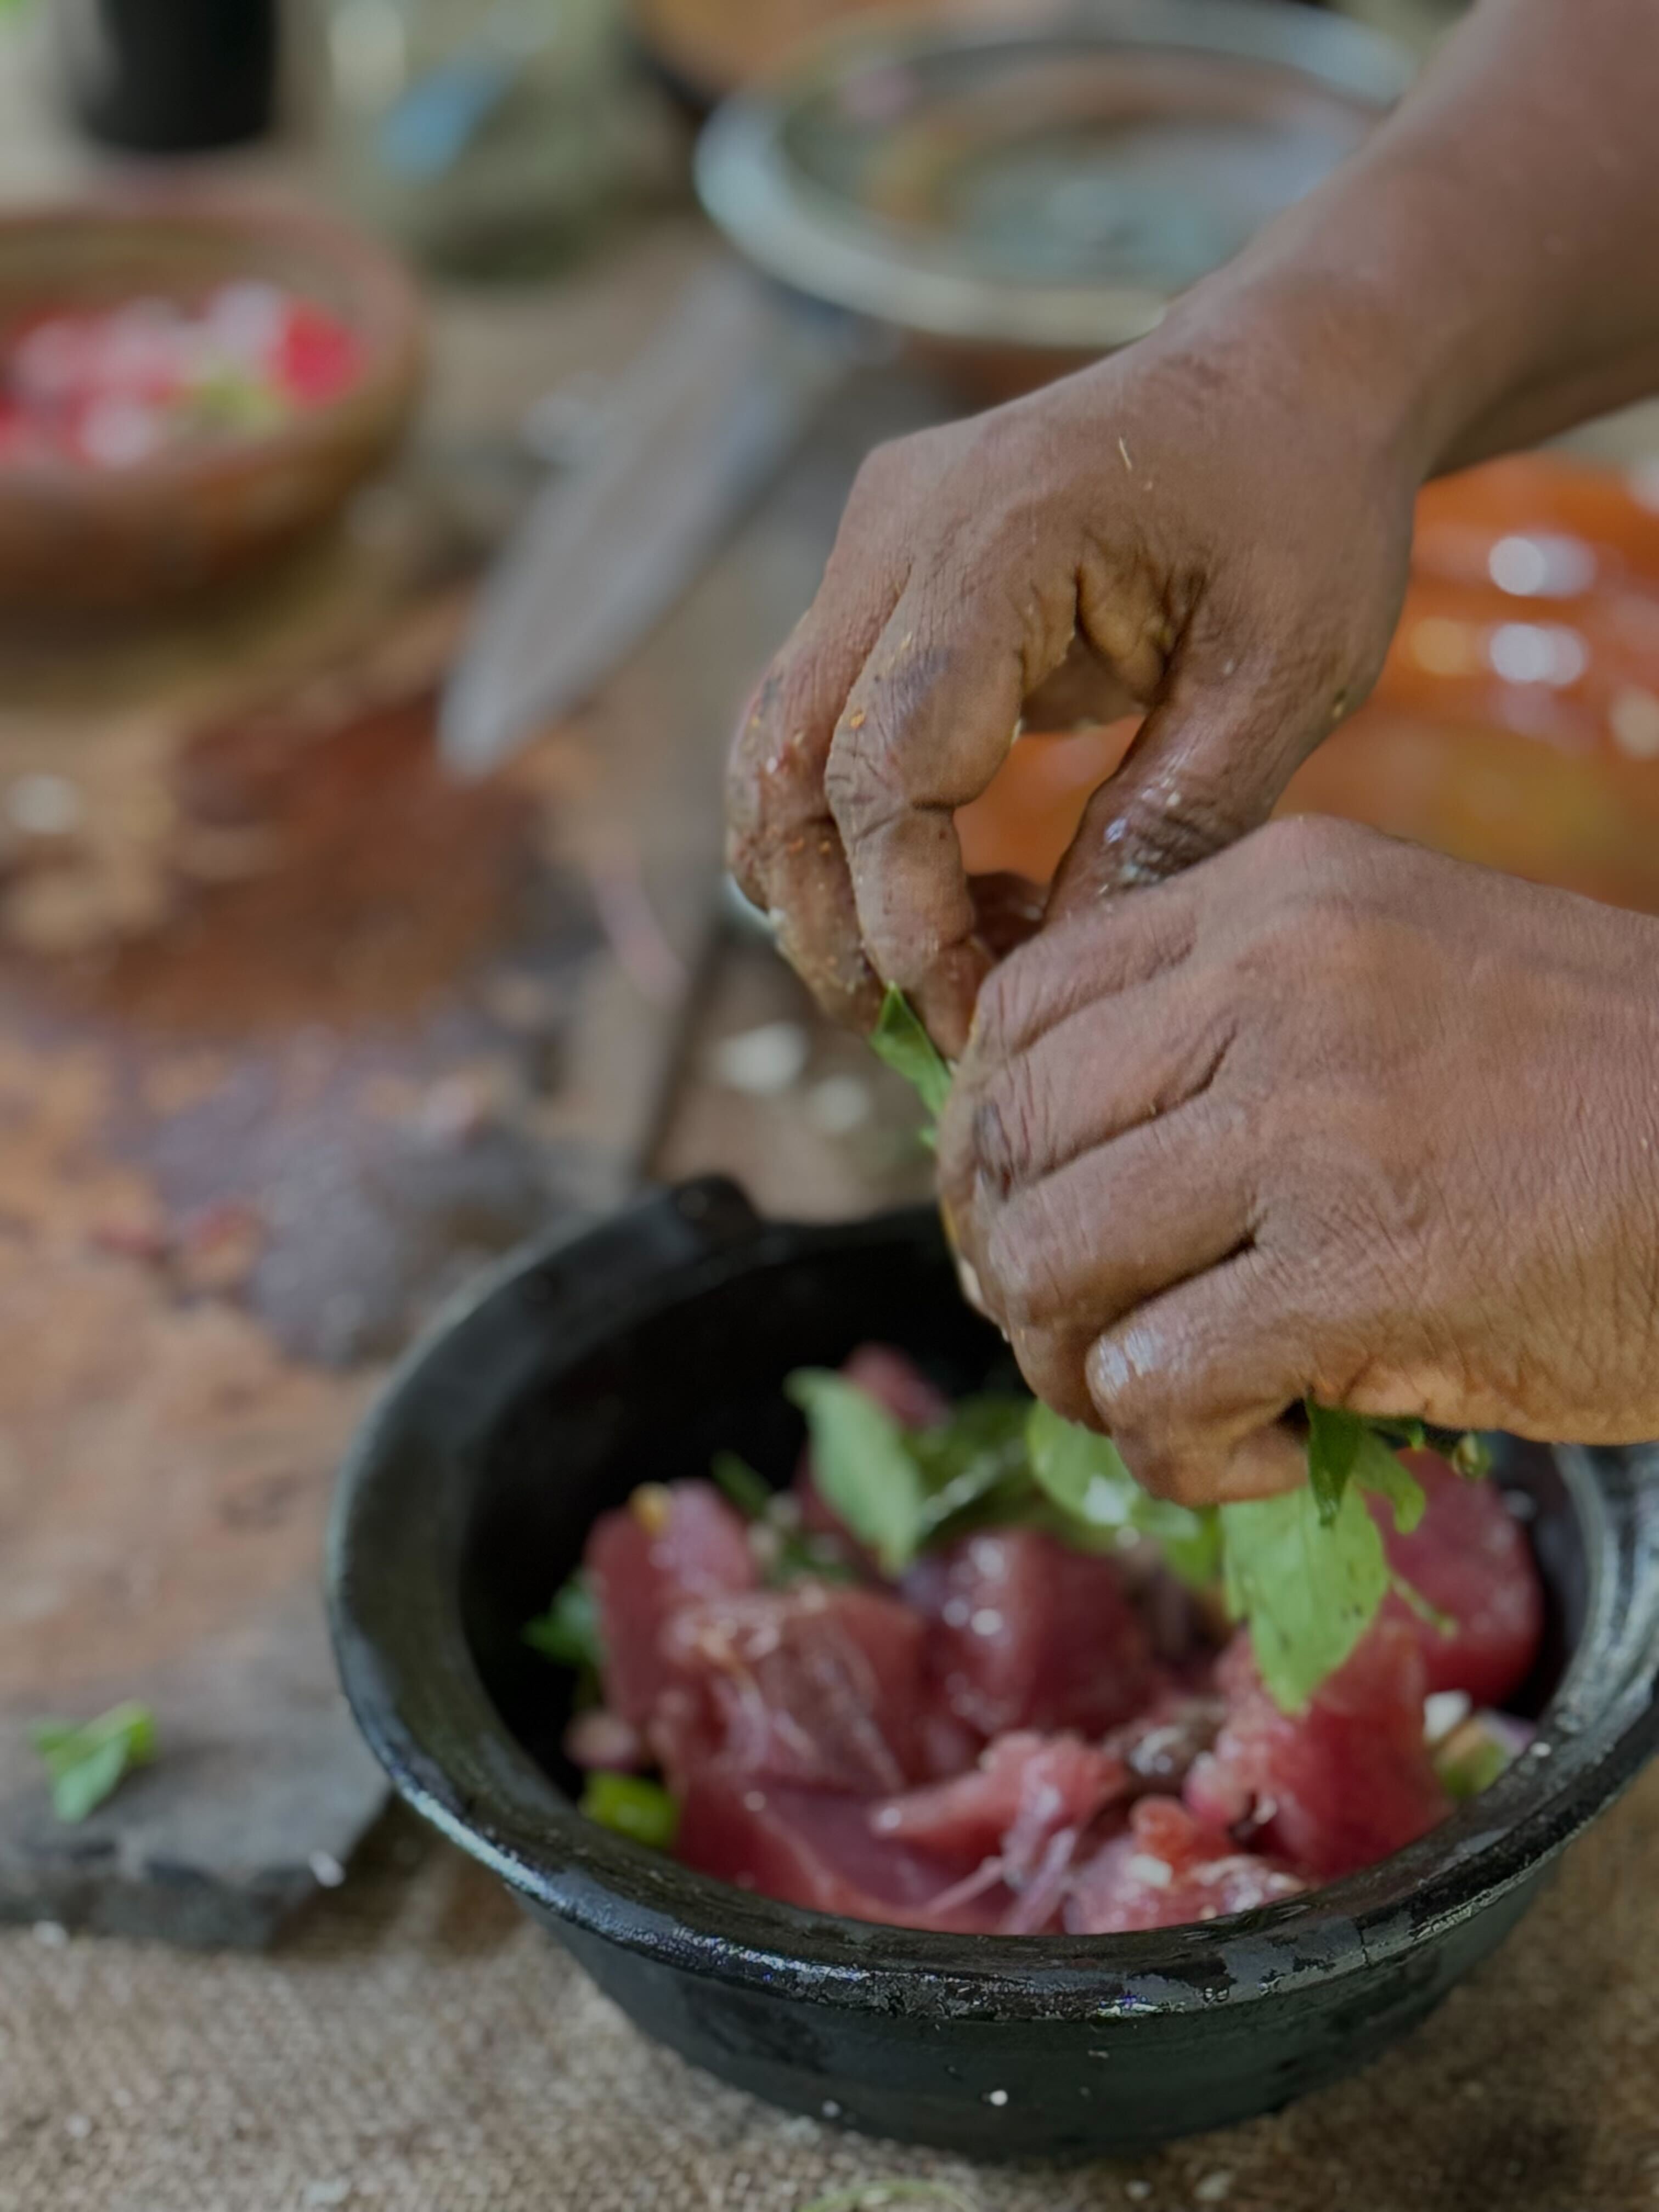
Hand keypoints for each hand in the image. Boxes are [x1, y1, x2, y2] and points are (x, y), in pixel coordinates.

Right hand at [727, 284, 1421, 1054]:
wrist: (1277, 373)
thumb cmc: (1303, 508)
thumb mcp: (1287, 673)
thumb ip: (1174, 821)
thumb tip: (1060, 972)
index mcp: (1004, 533)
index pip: (889, 762)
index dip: (908, 914)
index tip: (972, 1017)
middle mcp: (895, 529)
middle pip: (788, 767)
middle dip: (835, 925)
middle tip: (915, 1036)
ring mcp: (864, 545)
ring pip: (770, 753)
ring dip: (817, 888)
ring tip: (919, 982)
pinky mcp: (868, 578)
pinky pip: (805, 727)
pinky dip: (839, 833)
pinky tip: (931, 897)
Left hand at [937, 816, 1658, 1503]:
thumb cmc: (1599, 1095)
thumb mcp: (1403, 981)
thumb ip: (1234, 1032)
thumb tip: (1059, 1163)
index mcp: (1276, 898)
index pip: (1017, 1011)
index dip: (988, 1143)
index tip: (1029, 1221)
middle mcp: (1275, 980)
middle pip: (1011, 1141)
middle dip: (1012, 1271)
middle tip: (1085, 1340)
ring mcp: (1316, 1119)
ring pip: (1053, 1266)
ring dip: (1079, 1370)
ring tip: (1177, 1403)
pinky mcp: (1364, 1269)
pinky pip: (1154, 1385)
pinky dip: (1178, 1452)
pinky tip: (1267, 1454)